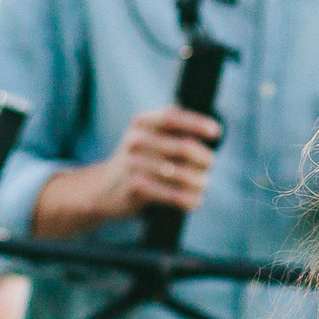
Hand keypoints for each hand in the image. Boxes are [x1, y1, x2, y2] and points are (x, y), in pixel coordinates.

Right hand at [92, 107, 222, 220]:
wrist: (102, 189)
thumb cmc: (138, 160)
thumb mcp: (146, 135)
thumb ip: (172, 127)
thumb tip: (210, 128)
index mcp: (141, 121)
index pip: (173, 117)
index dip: (198, 123)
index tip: (216, 133)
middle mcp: (136, 140)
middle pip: (185, 148)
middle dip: (205, 159)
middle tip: (209, 165)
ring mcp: (134, 164)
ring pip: (183, 174)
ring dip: (200, 182)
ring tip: (202, 184)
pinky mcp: (136, 188)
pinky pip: (173, 195)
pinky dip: (190, 199)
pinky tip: (194, 200)